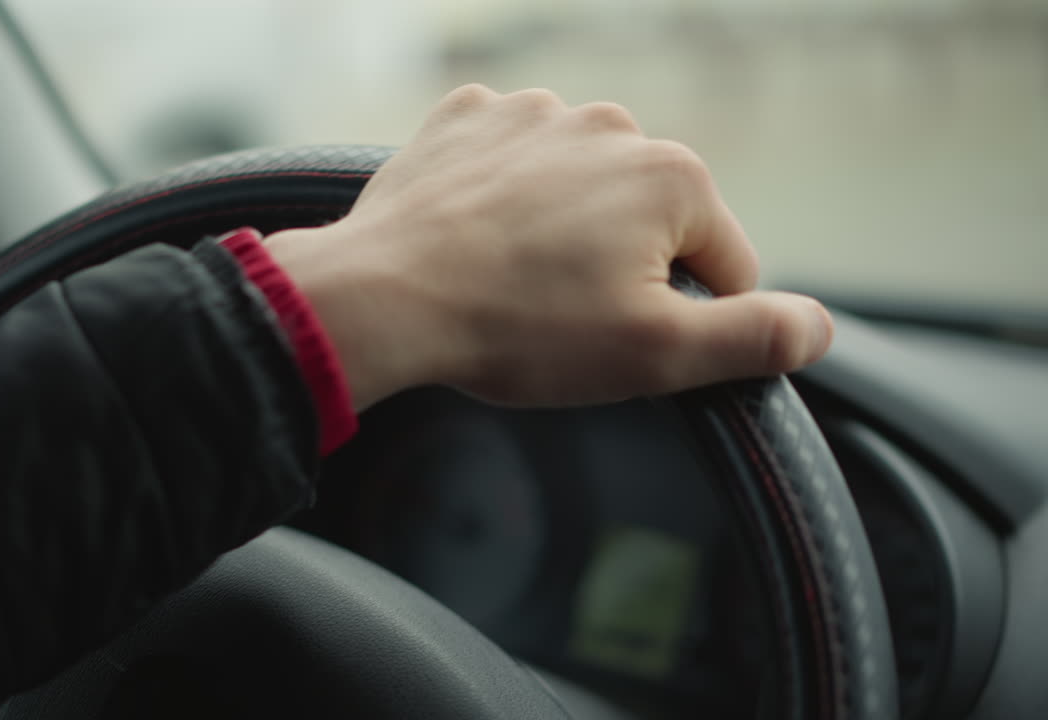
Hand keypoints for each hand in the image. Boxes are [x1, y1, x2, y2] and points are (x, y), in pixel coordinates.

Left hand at [266, 84, 832, 409]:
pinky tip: (479, 238)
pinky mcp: (468, 119)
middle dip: (621, 270)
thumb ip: (752, 338)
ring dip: (563, 232)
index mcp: (672, 177)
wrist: (386, 297)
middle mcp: (611, 124)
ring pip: (579, 190)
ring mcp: (533, 114)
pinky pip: (511, 162)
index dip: (687, 319)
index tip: (626, 343)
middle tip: (561, 317)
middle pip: (649, 221)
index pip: (724, 265)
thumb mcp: (655, 355)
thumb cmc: (520, 328)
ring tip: (513, 281)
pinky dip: (504, 197)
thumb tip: (817, 327)